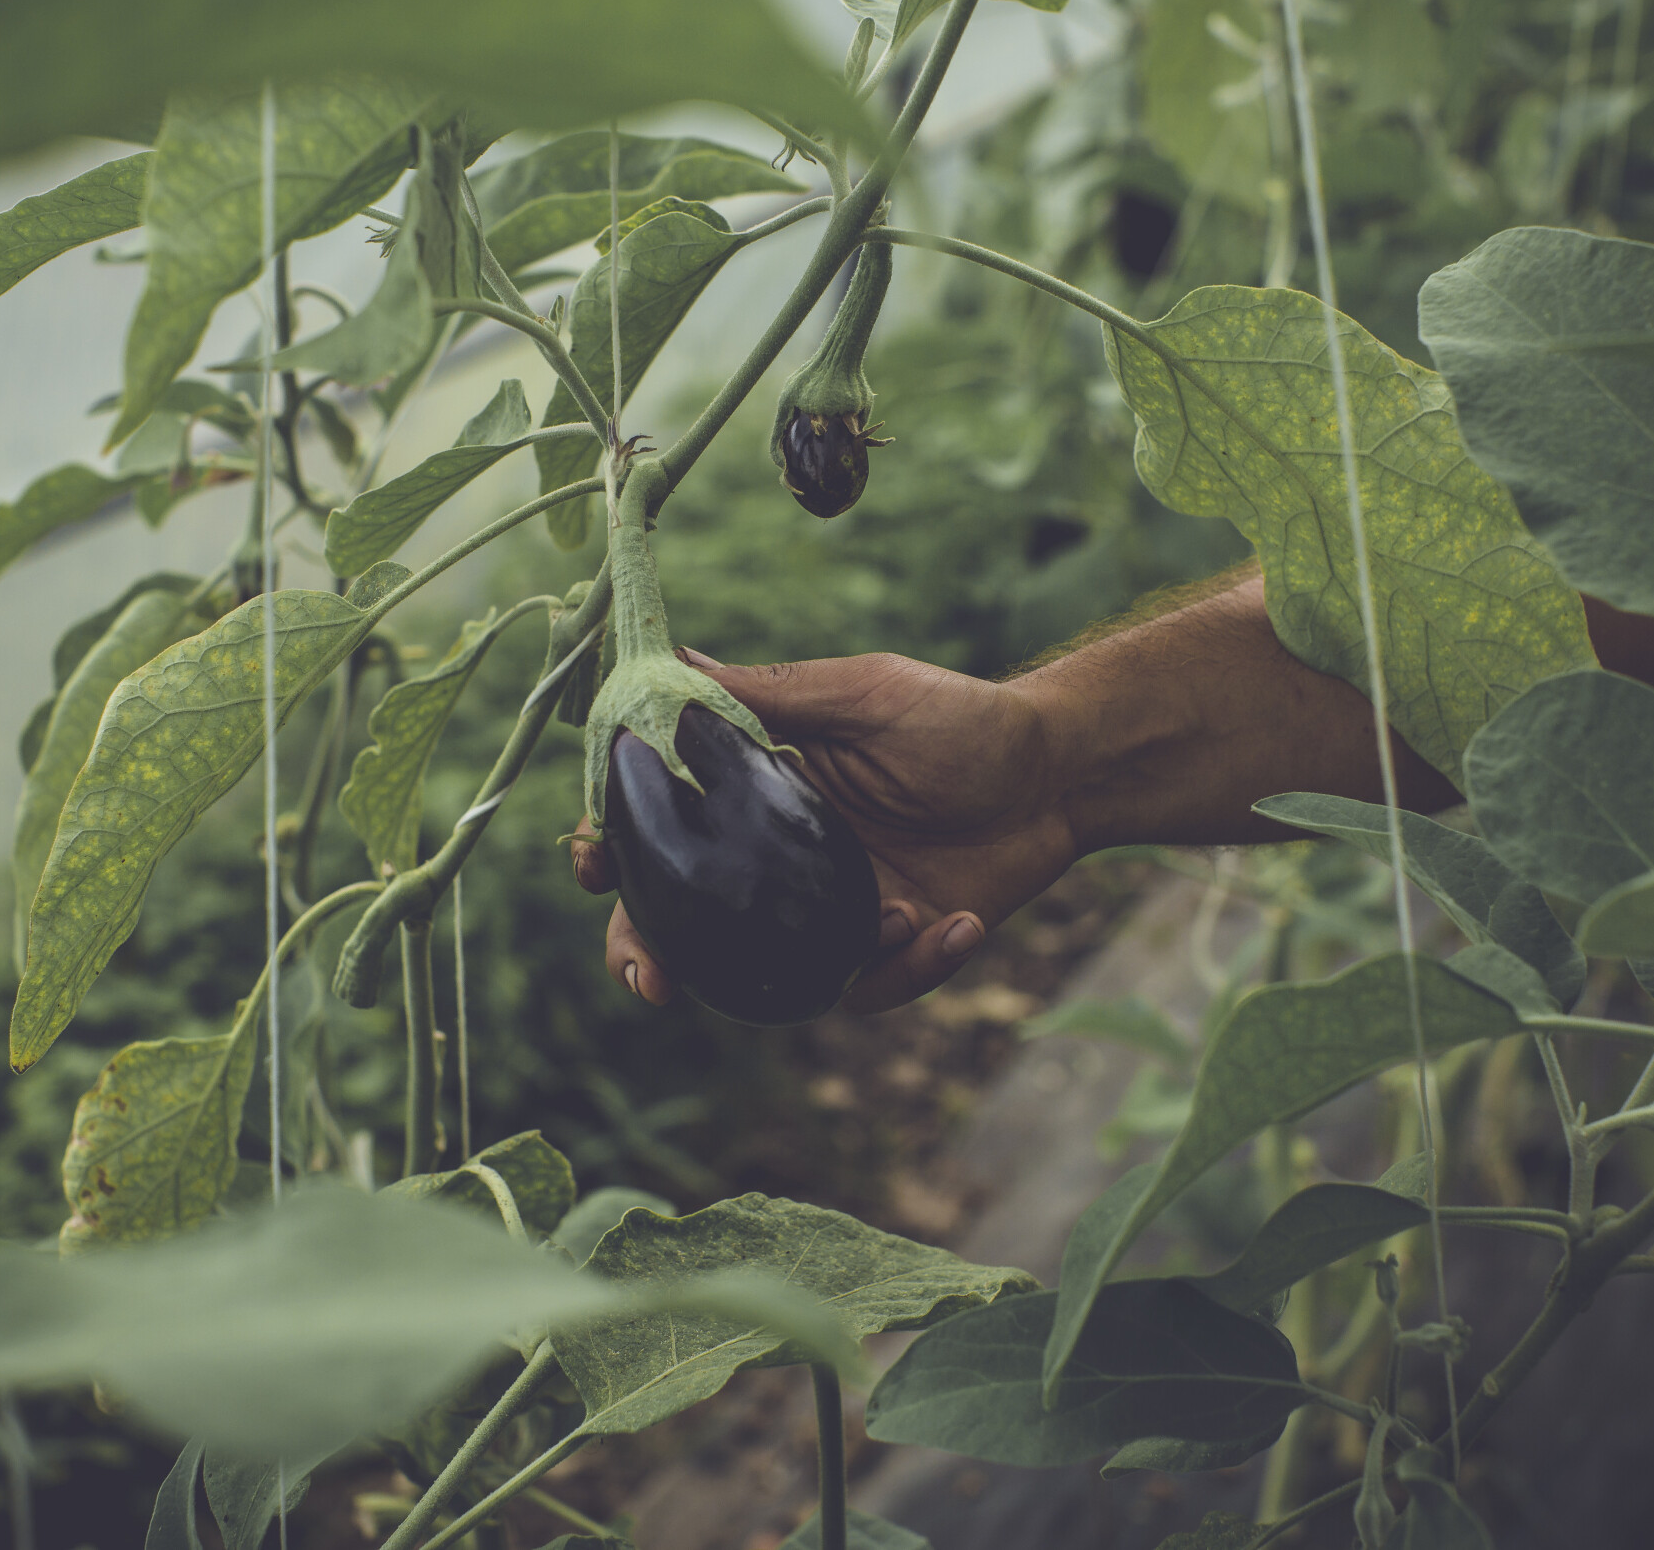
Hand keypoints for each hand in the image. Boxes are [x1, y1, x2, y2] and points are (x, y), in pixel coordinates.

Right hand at [569, 649, 1081, 1014]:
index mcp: (761, 793)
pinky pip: (874, 988)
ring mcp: (836, 910)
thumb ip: (769, 695)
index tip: (591, 864)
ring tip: (900, 912)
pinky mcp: (893, 948)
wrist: (1062, 770)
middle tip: (652, 984)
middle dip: (653, 955)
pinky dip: (917, 964)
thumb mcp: (862, 695)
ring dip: (834, 958)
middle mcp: (786, 859)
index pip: (665, 829)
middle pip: (689, 921)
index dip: (615, 851)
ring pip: (779, 972)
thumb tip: (672, 665)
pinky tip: (960, 919)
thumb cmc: (961, 719)